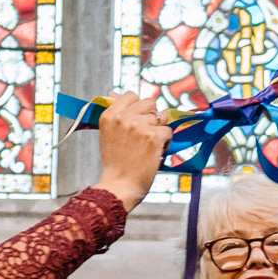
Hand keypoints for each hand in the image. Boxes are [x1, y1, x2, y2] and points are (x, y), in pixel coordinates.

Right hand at [92, 93, 172, 210]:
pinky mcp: (153, 136)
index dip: (139, 107)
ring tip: (149, 146)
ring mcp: (139, 126)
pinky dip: (166, 142)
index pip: (131, 95)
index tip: (137, 121)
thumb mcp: (109, 133)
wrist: (120, 186)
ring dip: (160, 130)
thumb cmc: (116, 163)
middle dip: (152, 117)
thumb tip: (113, 93)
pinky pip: (168, 131)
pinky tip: (155, 153)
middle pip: (150, 103)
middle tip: (145, 136)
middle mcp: (123, 117)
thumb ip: (115, 113)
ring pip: (162, 117)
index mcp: (110, 115)